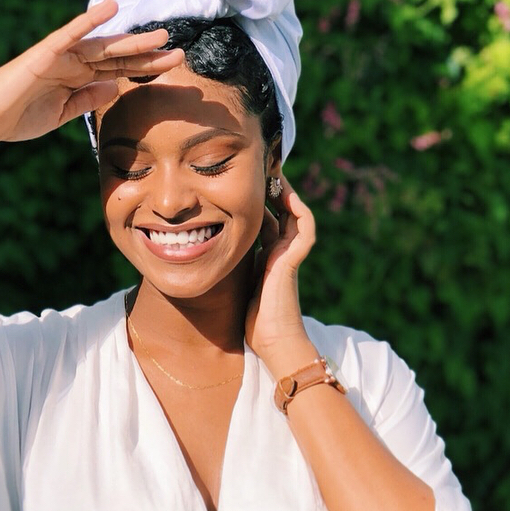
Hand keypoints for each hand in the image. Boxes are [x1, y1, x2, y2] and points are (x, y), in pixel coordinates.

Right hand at [0, 0, 184, 150]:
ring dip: (132, 40)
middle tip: (179, 51)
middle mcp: (73, 63)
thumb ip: (87, 100)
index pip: (118, 71)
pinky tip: (109, 8)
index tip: (172, 66)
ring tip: (160, 35)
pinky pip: (70, 34)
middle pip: (118, 57)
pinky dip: (89, 21)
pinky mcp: (44, 54)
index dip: (146, 68)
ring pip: (103, 46)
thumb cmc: (18, 117)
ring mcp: (60, 56)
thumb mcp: (62, 114)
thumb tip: (114, 88)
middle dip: (148, 55)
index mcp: (78, 78)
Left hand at [243, 177, 317, 369]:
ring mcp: (290, 253)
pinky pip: (304, 225)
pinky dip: (297, 207)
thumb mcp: (235, 285)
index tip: (237, 185)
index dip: (252, 202)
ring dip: (284, 191)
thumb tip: (204, 253)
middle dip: (267, 190)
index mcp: (267, 258)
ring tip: (271, 171)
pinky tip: (284, 191)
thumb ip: (230, 267)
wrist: (273, 341)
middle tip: (255, 169)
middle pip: (277, 211)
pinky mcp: (295, 257)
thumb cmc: (253, 321)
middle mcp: (280, 252)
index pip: (262, 221)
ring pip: (292, 212)